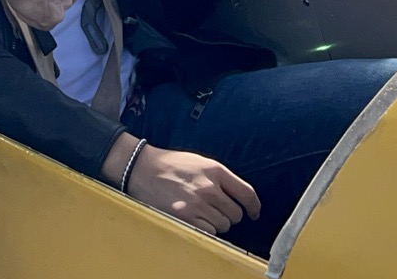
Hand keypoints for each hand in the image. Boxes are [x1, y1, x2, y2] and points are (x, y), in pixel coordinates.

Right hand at [126, 144, 260, 235]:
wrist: (142, 168)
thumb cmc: (170, 165)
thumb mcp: (201, 162)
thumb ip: (220, 177)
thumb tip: (239, 196)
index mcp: (216, 171)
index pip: (247, 193)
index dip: (254, 207)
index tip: (253, 212)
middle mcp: (209, 187)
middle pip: (236, 214)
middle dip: (230, 215)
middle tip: (218, 211)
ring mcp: (197, 204)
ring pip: (224, 225)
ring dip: (217, 223)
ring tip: (203, 214)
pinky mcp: (184, 217)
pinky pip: (209, 232)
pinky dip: (206, 230)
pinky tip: (197, 221)